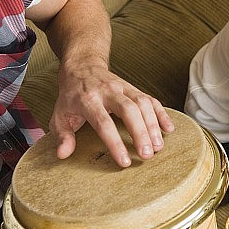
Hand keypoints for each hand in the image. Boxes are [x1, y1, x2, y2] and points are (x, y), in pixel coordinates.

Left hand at [51, 59, 174, 165]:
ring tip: (158, 146)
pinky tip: (168, 129)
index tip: (124, 162)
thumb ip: (62, 135)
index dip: (115, 143)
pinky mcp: (133, 88)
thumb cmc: (71, 95)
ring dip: (153, 125)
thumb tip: (63, 154)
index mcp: (88, 100)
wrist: (82, 66)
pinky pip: (150, 98)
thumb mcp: (59, 114)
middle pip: (128, 110)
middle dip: (140, 133)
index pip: (103, 123)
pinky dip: (161, 113)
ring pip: (142, 103)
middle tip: (147, 155)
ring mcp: (123, 87)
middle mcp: (108, 92)